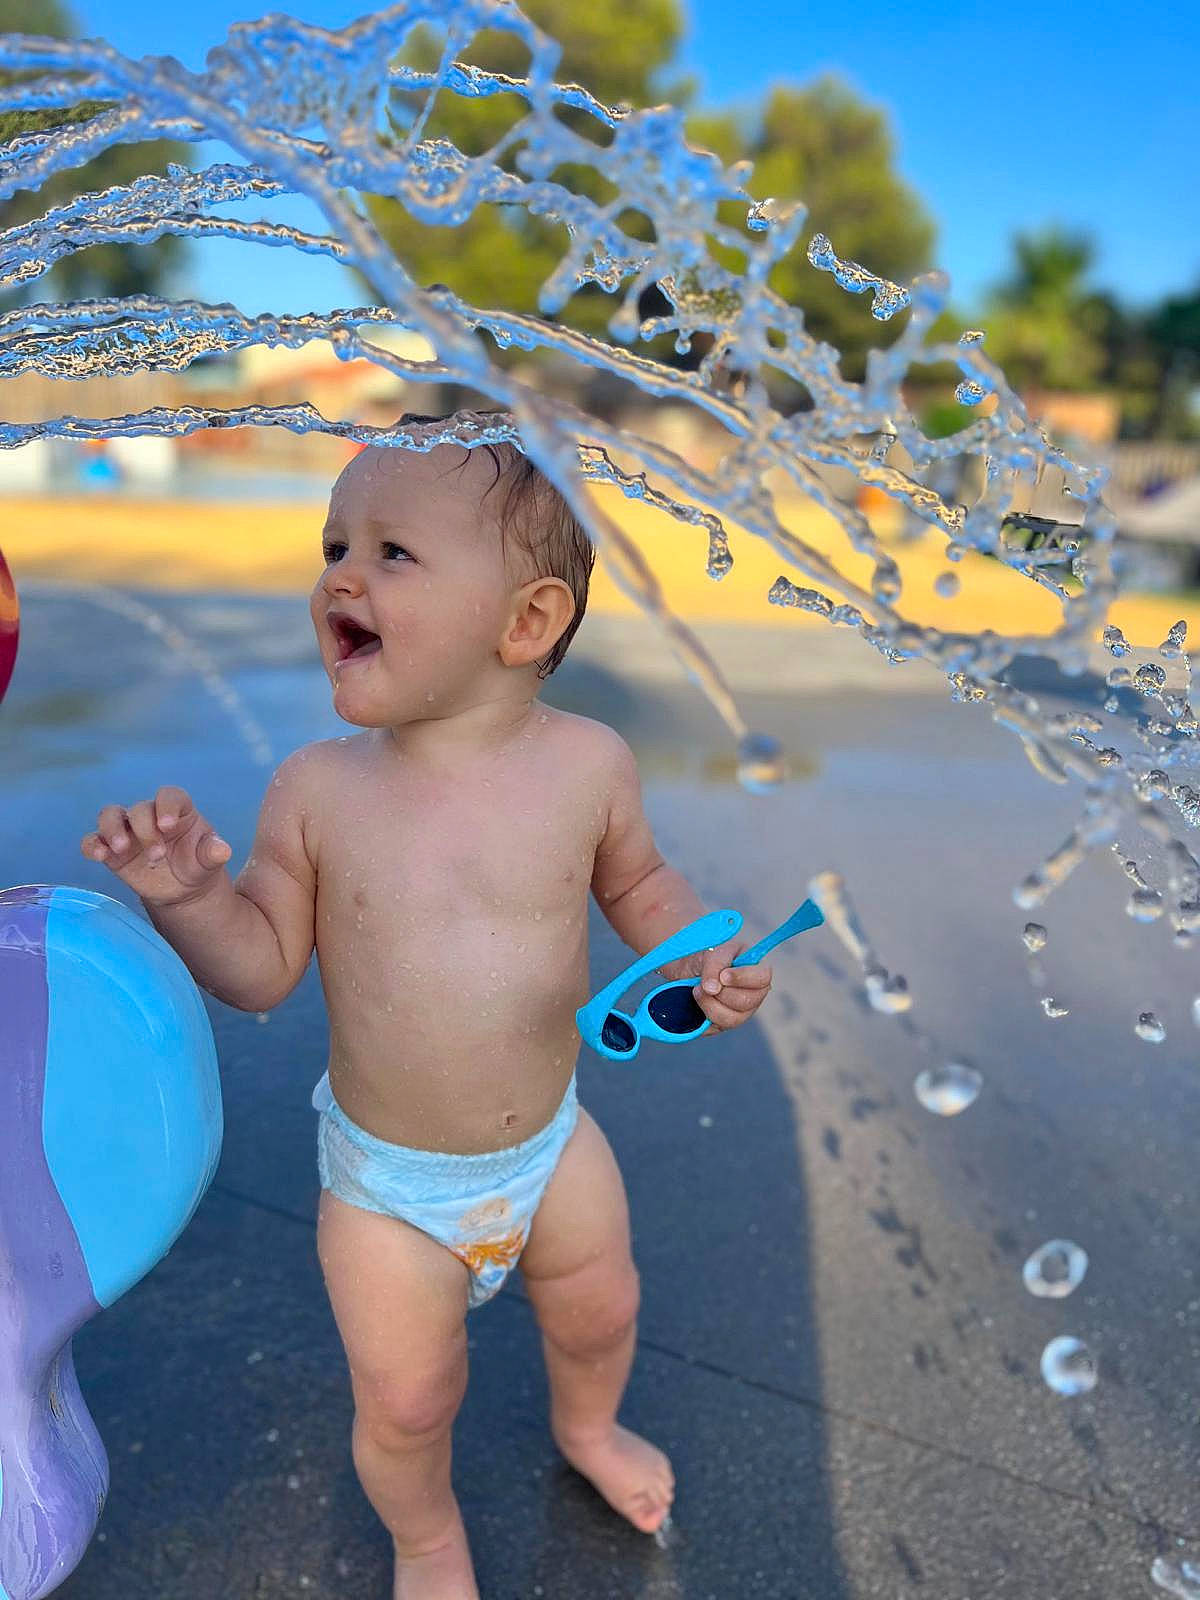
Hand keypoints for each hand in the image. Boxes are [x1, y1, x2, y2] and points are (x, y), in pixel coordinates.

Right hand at [81, 786, 232, 907]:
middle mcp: (150, 815)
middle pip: (139, 809)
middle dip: (145, 830)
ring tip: (121, 848)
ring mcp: (128, 831)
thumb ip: (213, 852)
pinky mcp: (111, 850)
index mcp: (178, 811)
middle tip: (158, 855)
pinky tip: (99, 855)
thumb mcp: (209, 861)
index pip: (169, 795)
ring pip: (110, 815)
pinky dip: (92, 844)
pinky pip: (93, 839)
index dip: (166, 806)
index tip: (167, 826)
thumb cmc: (197, 864)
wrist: (182, 888)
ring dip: (112, 829)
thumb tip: (222, 850)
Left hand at [691, 937, 772, 1034]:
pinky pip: (719, 1025)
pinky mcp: (726, 1023)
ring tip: (698, 990)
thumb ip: (715, 964)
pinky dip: (705, 1012)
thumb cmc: (705, 959)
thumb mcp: (710, 952)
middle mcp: (754, 993)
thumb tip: (713, 989)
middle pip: (747, 1000)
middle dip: (722, 992)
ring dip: (710, 1003)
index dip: (743, 977)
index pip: (763, 977)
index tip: (723, 975)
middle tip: (705, 983)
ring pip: (733, 1017)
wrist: (686, 973)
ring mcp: (742, 1012)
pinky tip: (700, 1001)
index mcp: (756, 969)